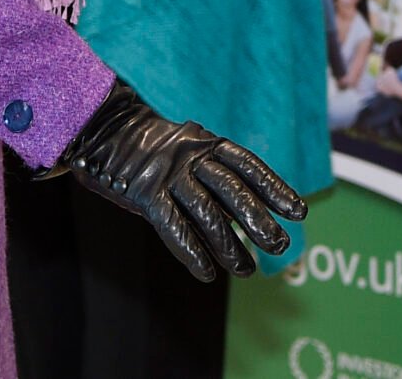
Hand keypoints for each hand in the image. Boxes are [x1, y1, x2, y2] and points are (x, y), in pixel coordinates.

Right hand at [59, 77, 309, 280]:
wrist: (103, 130)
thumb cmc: (152, 150)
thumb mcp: (188, 152)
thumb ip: (214, 178)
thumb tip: (254, 215)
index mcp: (205, 142)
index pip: (248, 166)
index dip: (275, 188)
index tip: (298, 211)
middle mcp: (190, 155)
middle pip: (232, 190)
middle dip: (258, 220)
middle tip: (280, 246)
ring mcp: (166, 172)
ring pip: (206, 213)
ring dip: (229, 245)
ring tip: (247, 270)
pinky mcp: (143, 192)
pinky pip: (172, 225)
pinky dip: (191, 251)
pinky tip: (207, 272)